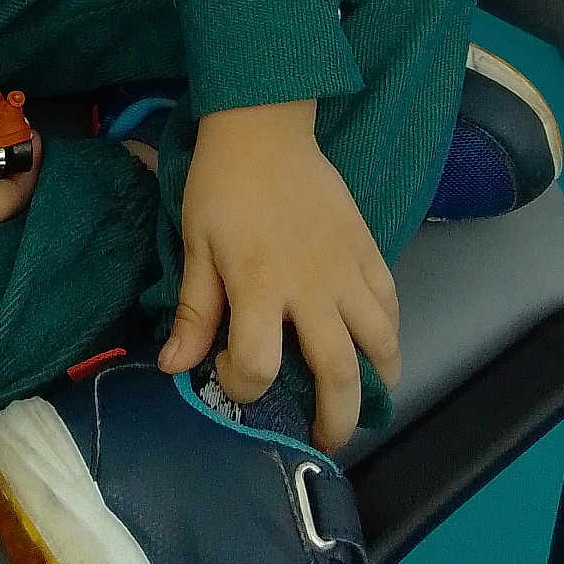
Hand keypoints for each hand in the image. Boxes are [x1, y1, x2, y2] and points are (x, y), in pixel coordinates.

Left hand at [157, 101, 400, 453]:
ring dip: (376, 379)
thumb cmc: (220, 186)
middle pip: (338, 373)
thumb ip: (193, 312)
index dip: (243, 384)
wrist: (262, 126)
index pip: (259, 365)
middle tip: (324, 437)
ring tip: (364, 396)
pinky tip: (377, 343)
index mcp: (259, 285)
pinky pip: (390, 300)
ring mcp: (346, 268)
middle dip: (335, 419)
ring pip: (379, 341)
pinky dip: (389, 330)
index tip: (229, 374)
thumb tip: (172, 368)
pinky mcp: (367, 247)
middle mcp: (311, 286)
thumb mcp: (195, 246)